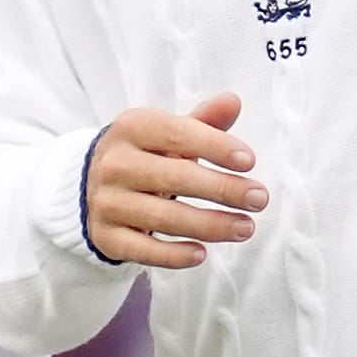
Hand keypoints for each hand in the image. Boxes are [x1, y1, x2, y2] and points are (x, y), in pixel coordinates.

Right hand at [86, 94, 268, 269]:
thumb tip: (232, 101)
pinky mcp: (106, 236)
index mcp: (131, 128)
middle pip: (175, 178)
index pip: (178, 134)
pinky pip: (142, 250)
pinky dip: (173, 255)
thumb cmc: (147, 155)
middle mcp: (114, 163)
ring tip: (245, 227)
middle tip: (259, 199)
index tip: (249, 162)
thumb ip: (203, 121)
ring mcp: (107, 202)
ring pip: (163, 218)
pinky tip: (202, 254)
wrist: (96, 184)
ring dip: (210, 225)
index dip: (216, 147)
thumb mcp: (170, 133)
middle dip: (223, 189)